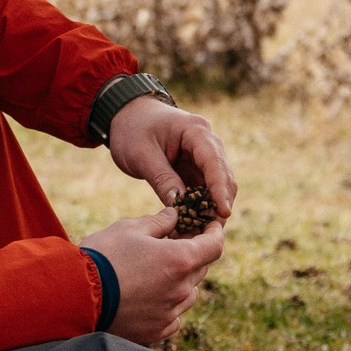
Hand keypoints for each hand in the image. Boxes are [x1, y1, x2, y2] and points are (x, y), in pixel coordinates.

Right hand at [85, 207, 224, 348]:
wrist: (76, 295)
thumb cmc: (103, 256)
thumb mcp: (130, 228)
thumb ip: (158, 222)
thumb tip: (174, 215)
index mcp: (179, 260)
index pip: (214, 246)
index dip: (215, 232)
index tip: (211, 225)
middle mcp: (180, 289)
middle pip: (201, 269)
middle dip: (194, 253)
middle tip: (178, 242)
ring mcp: (169, 314)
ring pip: (188, 294)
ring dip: (182, 281)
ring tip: (160, 271)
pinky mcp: (155, 332)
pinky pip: (173, 317)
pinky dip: (169, 306)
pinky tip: (152, 297)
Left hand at [105, 90, 236, 222]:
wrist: (126, 115)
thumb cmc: (132, 129)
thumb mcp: (142, 155)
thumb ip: (163, 179)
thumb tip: (181, 206)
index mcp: (195, 131)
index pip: (214, 161)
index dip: (220, 188)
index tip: (223, 212)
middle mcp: (207, 142)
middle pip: (223, 177)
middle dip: (218, 205)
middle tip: (208, 233)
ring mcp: (203, 156)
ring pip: (217, 187)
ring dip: (210, 210)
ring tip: (197, 235)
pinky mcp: (196, 168)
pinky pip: (204, 191)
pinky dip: (200, 208)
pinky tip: (191, 226)